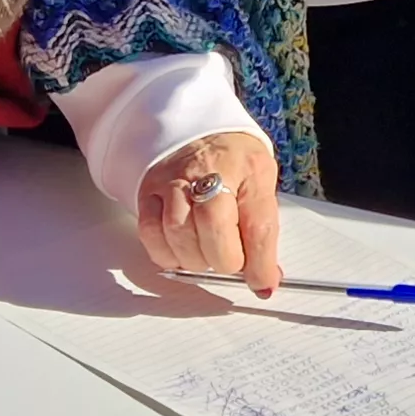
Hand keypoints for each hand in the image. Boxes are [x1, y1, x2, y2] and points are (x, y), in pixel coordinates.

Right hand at [136, 130, 280, 295]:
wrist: (197, 131)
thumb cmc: (234, 162)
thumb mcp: (262, 184)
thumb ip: (264, 230)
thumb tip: (265, 279)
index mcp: (249, 168)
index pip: (258, 224)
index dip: (260, 263)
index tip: (262, 283)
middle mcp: (210, 171)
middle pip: (214, 227)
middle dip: (225, 259)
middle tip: (230, 261)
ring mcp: (175, 180)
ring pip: (179, 233)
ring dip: (196, 259)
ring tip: (206, 254)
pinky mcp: (149, 192)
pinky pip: (151, 233)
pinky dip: (166, 254)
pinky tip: (181, 252)